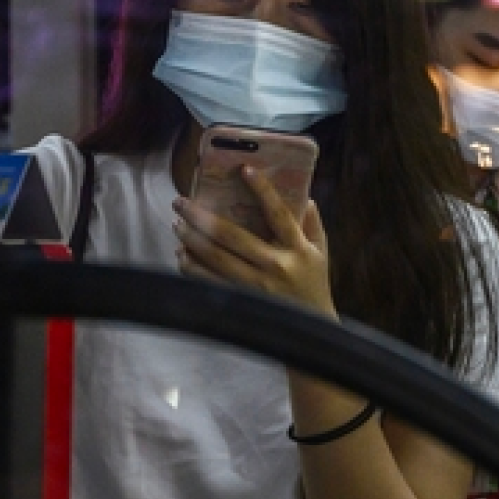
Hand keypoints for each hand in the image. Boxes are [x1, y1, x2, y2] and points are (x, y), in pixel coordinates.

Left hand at [172, 166, 334, 315]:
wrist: (310, 330)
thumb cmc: (314, 284)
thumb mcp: (321, 252)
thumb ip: (312, 223)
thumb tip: (303, 195)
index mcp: (297, 249)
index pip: (278, 213)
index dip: (262, 189)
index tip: (244, 169)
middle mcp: (275, 266)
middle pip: (232, 236)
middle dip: (202, 216)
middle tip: (181, 202)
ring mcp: (256, 287)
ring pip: (215, 259)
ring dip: (191, 240)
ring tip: (177, 225)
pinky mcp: (243, 302)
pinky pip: (210, 282)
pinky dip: (192, 268)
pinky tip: (182, 255)